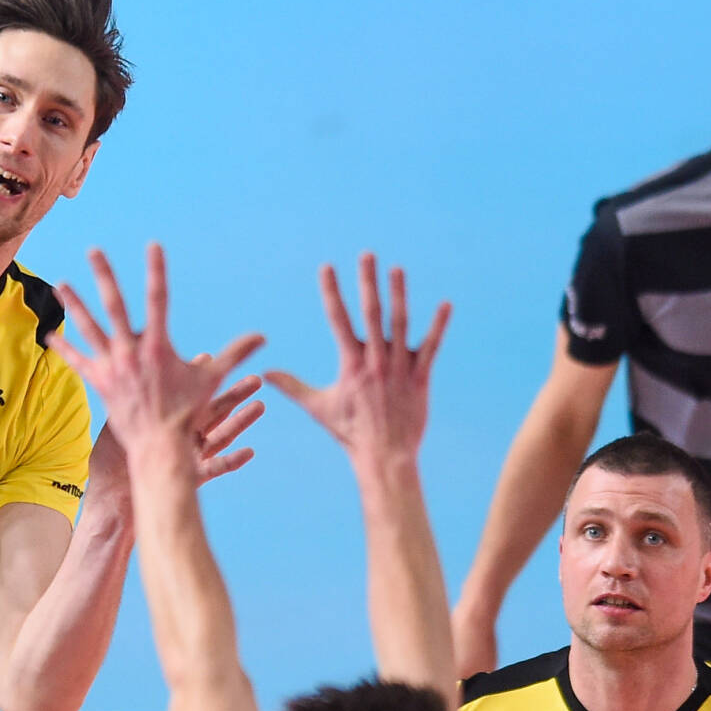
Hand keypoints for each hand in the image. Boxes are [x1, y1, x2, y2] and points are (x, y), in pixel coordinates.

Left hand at [49, 243, 264, 474]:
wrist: (160, 446)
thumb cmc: (188, 413)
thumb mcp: (213, 380)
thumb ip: (235, 353)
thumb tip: (262, 338)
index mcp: (158, 345)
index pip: (158, 298)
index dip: (156, 270)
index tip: (153, 246)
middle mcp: (131, 351)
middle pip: (113, 304)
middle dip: (104, 275)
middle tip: (93, 250)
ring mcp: (112, 366)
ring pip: (89, 328)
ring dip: (75, 304)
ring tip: (61, 284)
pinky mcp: (100, 382)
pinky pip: (78, 362)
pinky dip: (64, 349)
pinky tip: (48, 337)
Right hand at [264, 254, 448, 463]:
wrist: (383, 455)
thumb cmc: (349, 432)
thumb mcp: (318, 407)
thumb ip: (292, 386)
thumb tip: (265, 374)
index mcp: (350, 364)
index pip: (338, 319)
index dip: (332, 291)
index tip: (327, 268)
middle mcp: (375, 361)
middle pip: (371, 313)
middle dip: (368, 282)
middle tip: (367, 255)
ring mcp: (399, 368)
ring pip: (400, 324)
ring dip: (399, 294)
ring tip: (396, 269)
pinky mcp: (420, 377)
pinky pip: (431, 347)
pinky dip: (438, 326)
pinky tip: (444, 304)